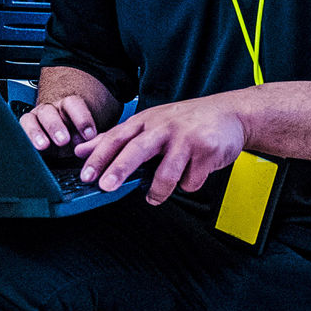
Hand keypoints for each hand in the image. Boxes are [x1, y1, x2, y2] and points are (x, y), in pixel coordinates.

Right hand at [18, 95, 97, 154]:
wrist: (62, 143)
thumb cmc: (76, 138)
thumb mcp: (86, 137)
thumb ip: (90, 139)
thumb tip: (94, 146)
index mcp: (68, 107)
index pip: (73, 104)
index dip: (81, 118)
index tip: (90, 135)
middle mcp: (49, 111)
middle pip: (49, 112)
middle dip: (56, 126)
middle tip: (64, 140)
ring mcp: (34, 120)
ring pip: (30, 120)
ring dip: (36, 133)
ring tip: (44, 146)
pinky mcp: (24, 132)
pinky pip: (19, 131)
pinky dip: (24, 139)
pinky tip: (30, 149)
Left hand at [72, 95, 248, 204]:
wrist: (230, 113)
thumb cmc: (184, 121)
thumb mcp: (148, 122)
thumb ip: (116, 137)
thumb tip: (80, 150)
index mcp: (145, 120)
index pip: (116, 137)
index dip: (98, 156)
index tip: (85, 174)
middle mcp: (163, 127)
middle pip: (137, 150)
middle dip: (119, 169)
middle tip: (106, 187)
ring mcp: (186, 139)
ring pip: (166, 173)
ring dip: (159, 191)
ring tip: (154, 197)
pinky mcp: (207, 152)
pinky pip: (190, 181)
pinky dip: (188, 184)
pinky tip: (191, 174)